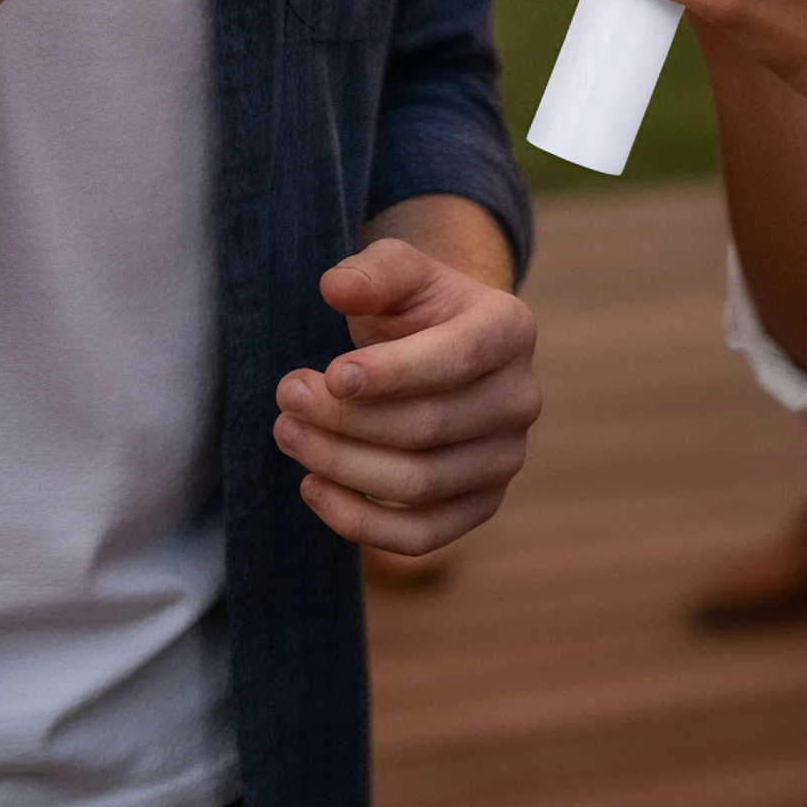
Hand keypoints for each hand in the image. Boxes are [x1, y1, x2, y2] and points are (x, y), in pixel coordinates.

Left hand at [274, 238, 539, 553]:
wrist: (436, 346)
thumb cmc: (413, 305)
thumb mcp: (395, 271)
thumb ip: (372, 272)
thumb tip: (336, 288)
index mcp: (510, 330)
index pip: (455, 360)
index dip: (391, 374)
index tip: (330, 375)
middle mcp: (520, 399)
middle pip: (428, 427)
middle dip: (347, 418)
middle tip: (287, 396)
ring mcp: (505, 459)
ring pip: (419, 484)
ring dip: (342, 465)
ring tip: (288, 432)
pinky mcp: (481, 506)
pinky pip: (422, 536)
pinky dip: (361, 521)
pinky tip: (312, 487)